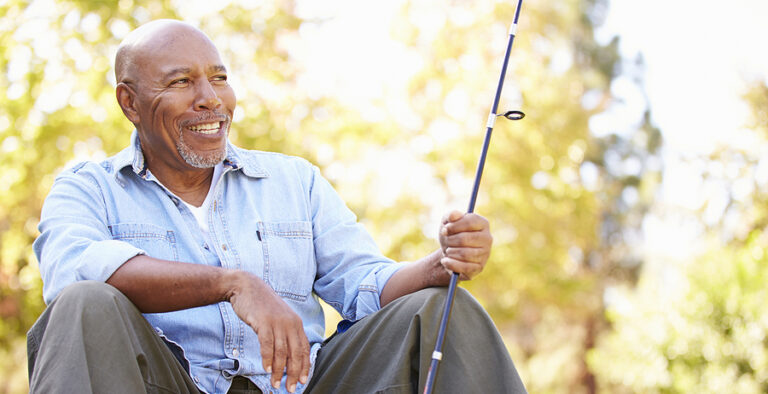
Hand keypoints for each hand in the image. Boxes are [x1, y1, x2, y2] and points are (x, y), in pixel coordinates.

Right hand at [227, 272, 309, 392]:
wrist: (246, 287)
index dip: (304, 367)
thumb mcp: (278, 319)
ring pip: (282, 352)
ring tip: (276, 383)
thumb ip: (284, 334)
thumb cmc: (261, 306)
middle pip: (295, 353)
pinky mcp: (264, 322)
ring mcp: (277, 322)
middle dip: (293, 373)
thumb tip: (287, 357)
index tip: (302, 381)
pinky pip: (268, 345)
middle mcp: (290, 323)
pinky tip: (267, 369)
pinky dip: (267, 359)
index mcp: (296, 323)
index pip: (304, 349)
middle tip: (290, 388)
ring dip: (279, 371)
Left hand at [438, 210, 492, 279]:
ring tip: (448, 250)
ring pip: (464, 254)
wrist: (450, 254)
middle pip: (465, 239)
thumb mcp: (448, 223)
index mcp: (483, 223)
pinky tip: (445, 261)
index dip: (454, 226)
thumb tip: (454, 216)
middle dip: (450, 241)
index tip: (444, 230)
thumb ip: (450, 215)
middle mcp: (487, 238)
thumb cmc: (451, 235)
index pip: (469, 222)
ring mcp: (485, 254)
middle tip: (446, 241)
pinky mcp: (480, 267)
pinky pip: (464, 267)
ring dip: (450, 252)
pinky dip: (451, 264)